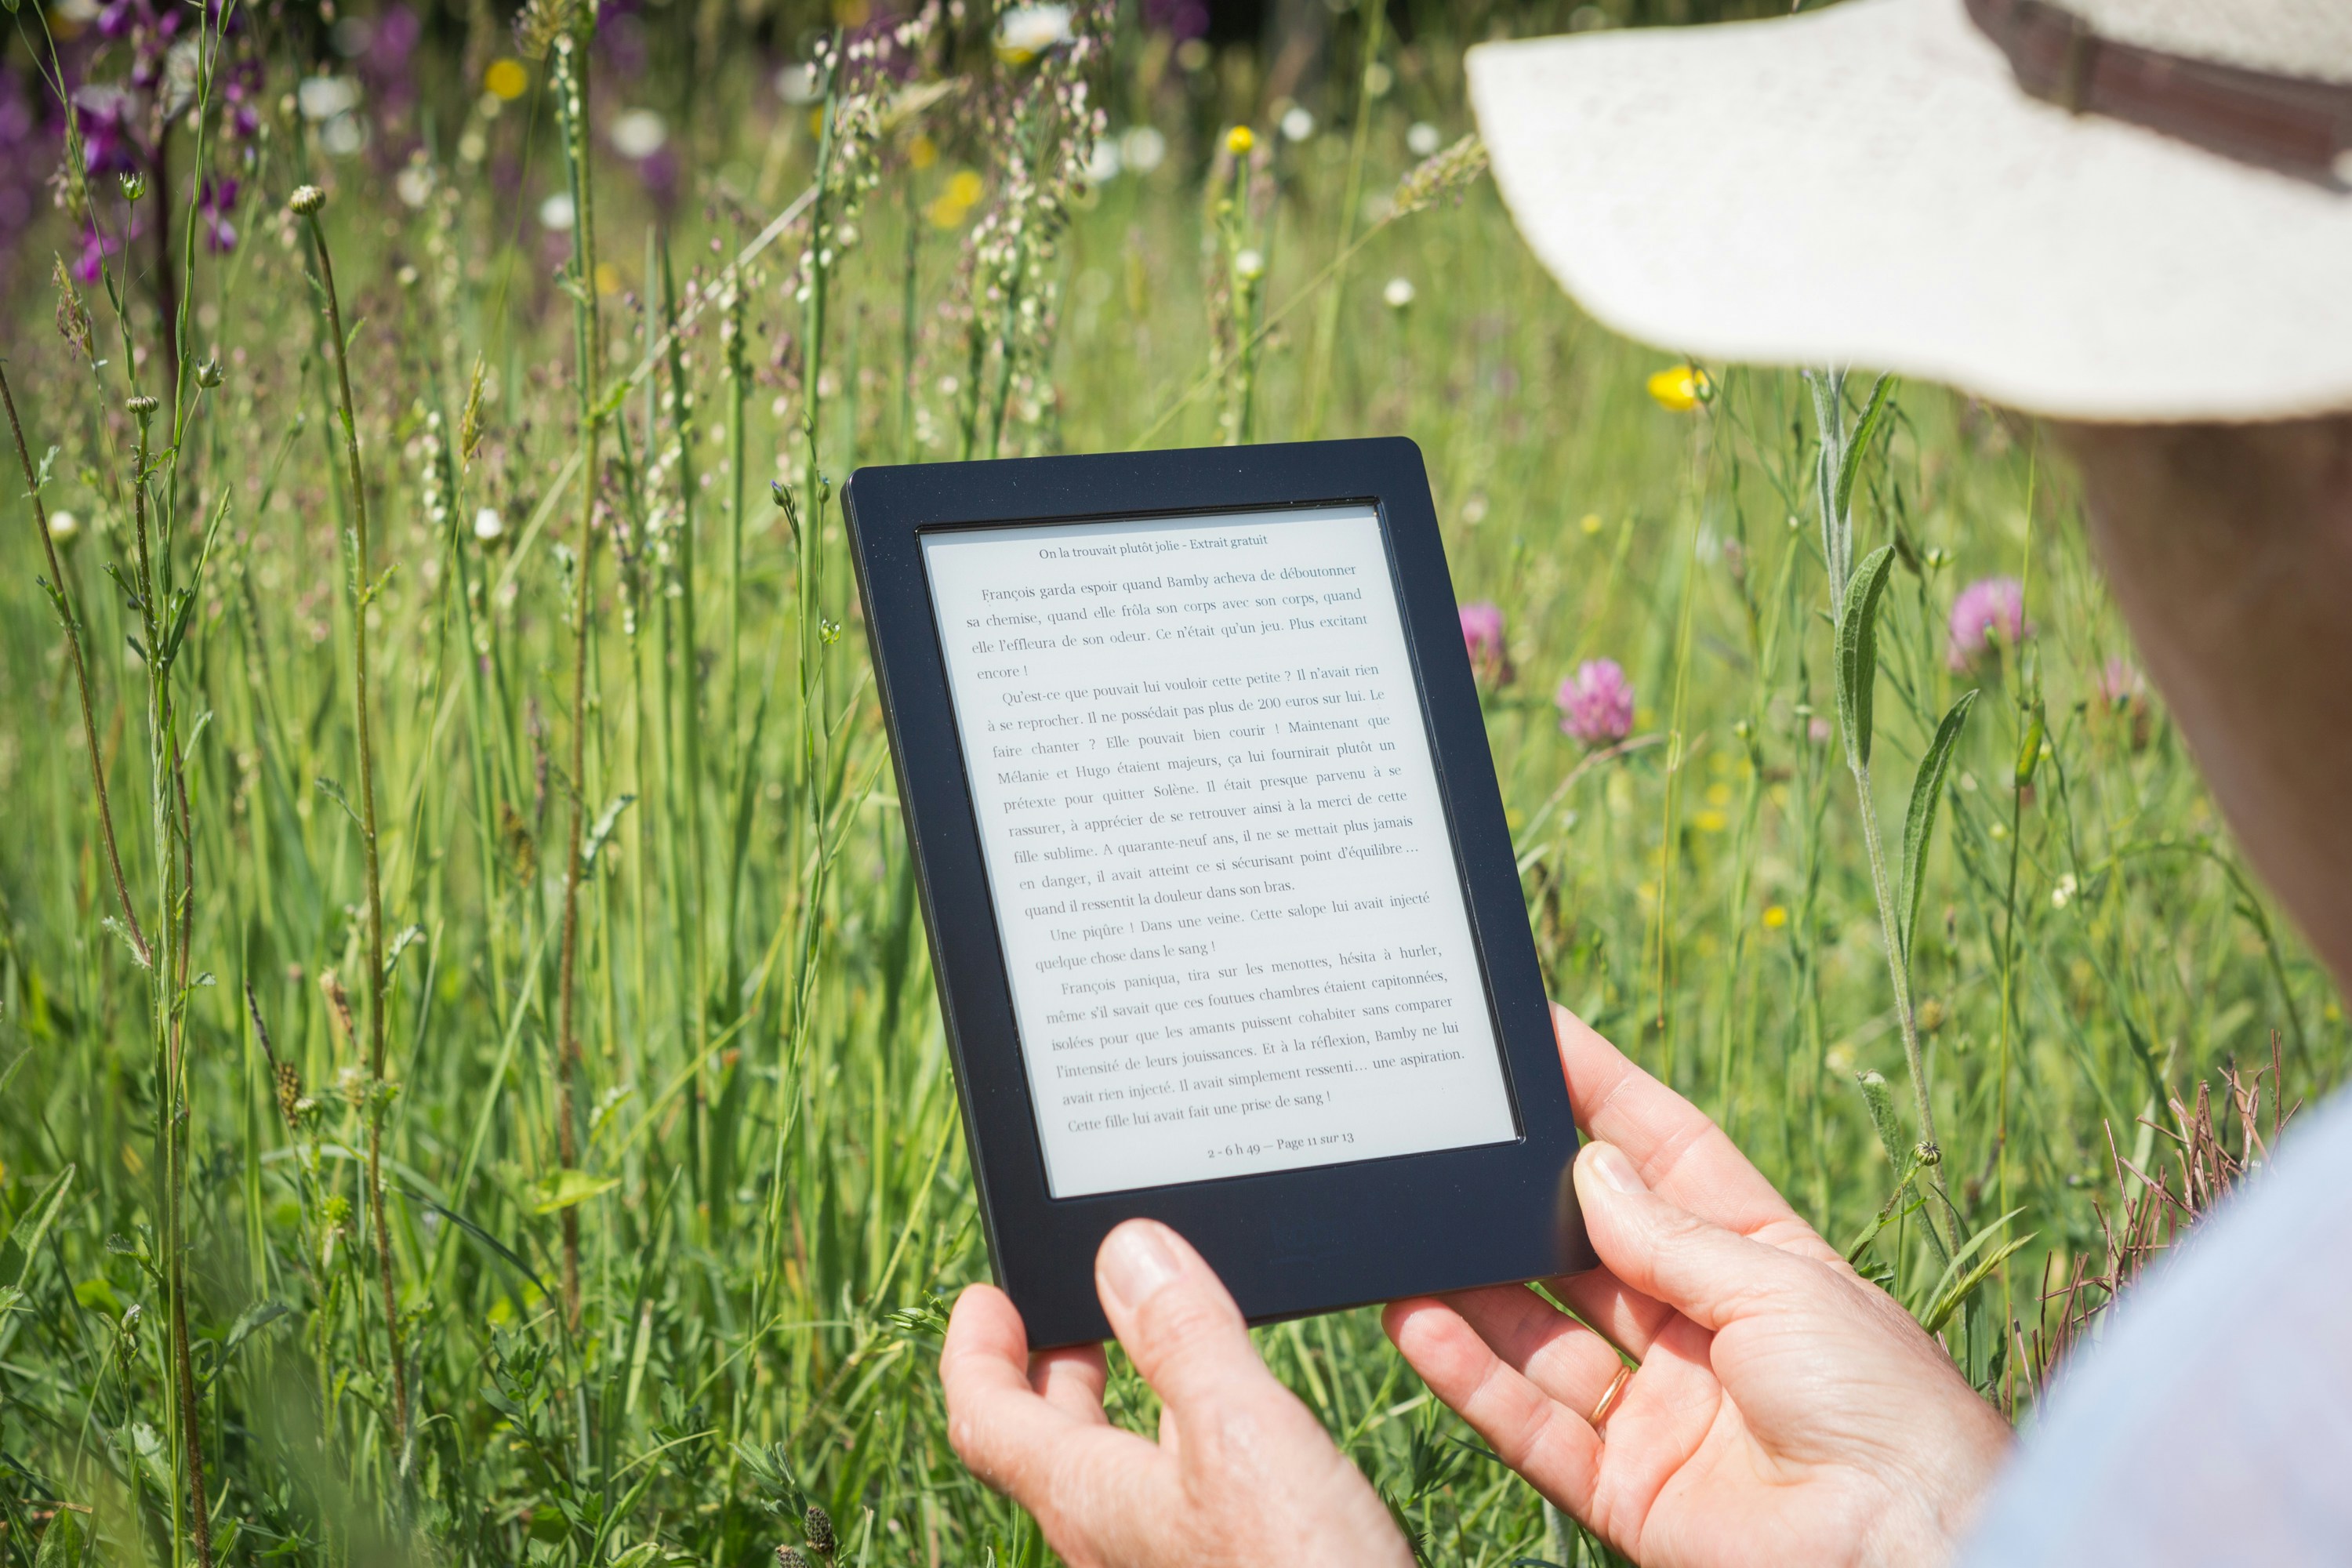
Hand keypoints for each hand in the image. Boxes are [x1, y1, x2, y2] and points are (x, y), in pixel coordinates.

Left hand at [940, 1218, 1412, 1567]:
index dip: (974, 1350)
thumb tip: (1125, 1251)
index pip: (987, 1417)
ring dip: (1120, 1404)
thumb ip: (1183, 1338)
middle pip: (1047, 1446)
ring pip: (1113, 1475)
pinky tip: (1237, 1430)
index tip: (982, 1297)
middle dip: (1053, 1367)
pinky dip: (1181, 1442)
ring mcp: (1162, 1564)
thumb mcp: (1241, 1431)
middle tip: (1067, 1311)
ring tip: (1153, 1351)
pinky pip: (1172, 1500)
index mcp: (1088, 1499)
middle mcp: (1111, 1541)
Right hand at [1385, 1006, 2012, 1567]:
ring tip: (1408, 1228)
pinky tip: (1416, 1321)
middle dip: (1524, 1190)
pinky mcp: (1624, 1487)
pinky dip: (1468, 1376)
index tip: (1538, 1037)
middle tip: (1452, 1133)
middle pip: (1590, 1243)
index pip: (1666, 1155)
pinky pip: (1528, 1423)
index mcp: (1760, 1261)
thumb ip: (1671, 1234)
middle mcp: (1700, 1329)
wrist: (1911, 1551)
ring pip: (1539, 1332)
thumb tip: (1588, 1166)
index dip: (1603, 1094)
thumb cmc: (1884, 1407)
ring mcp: (1658, 1410)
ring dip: (1473, 1283)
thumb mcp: (1780, 1287)